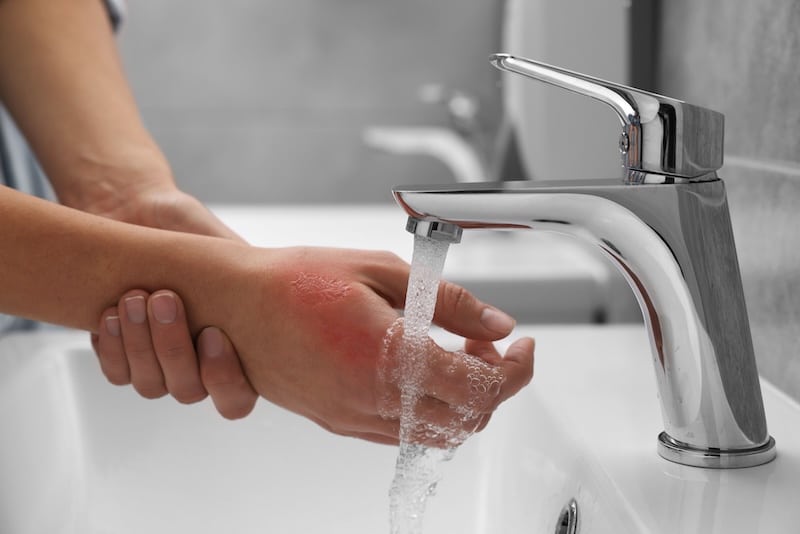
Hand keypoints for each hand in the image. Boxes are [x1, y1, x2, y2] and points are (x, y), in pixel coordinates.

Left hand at [77, 165, 251, 417]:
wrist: (131, 210)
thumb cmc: (181, 224)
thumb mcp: (217, 238)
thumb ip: (241, 262)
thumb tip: (269, 282)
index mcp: (235, 343)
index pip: (237, 397)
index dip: (226, 379)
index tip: (213, 334)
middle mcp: (197, 364)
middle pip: (188, 390)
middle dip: (172, 347)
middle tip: (164, 298)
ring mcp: (159, 365)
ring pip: (150, 384)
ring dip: (140, 344)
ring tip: (133, 297)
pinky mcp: (123, 357)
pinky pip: (117, 374)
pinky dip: (113, 348)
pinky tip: (110, 314)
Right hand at [222, 247, 533, 444]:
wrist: (234, 304)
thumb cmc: (295, 280)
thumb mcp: (381, 271)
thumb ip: (448, 301)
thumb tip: (496, 321)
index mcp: (389, 356)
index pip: (479, 386)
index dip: (514, 369)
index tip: (522, 348)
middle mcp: (373, 398)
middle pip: (467, 419)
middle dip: (494, 384)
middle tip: (489, 344)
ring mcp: (354, 416)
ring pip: (437, 433)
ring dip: (462, 399)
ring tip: (455, 352)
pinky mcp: (339, 421)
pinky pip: (402, 432)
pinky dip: (429, 408)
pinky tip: (421, 370)